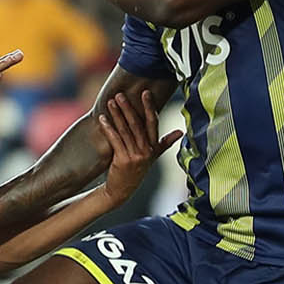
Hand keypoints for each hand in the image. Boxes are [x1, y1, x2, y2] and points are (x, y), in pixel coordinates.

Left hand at [98, 91, 182, 205]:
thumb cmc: (135, 170)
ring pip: (126, 130)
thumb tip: (181, 132)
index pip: (153, 123)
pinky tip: (102, 118)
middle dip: (129, 108)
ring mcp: (136, 156)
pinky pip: (115, 140)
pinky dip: (108, 128)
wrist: (122, 190)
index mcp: (154, 147)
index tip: (145, 93)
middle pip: (138, 124)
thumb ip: (164, 143)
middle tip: (120, 94)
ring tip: (111, 102)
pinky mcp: (123, 160)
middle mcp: (147, 151)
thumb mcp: (152, 157)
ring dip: (117, 114)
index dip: (149, 107)